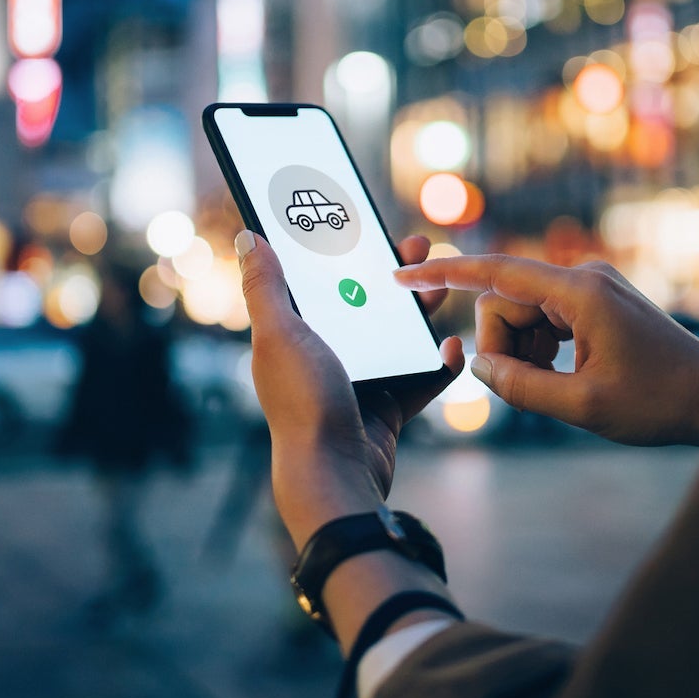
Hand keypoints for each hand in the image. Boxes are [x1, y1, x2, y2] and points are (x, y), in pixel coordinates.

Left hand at [237, 231, 463, 547]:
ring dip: (419, 311)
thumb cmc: (303, 404)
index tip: (364, 222)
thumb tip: (246, 237)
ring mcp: (357, 382)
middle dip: (390, 275)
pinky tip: (452, 346)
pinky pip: (419, 378)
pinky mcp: (386, 409)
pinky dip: (438, 364)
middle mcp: (323, 356)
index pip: (317, 281)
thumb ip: (265, 287)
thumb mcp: (280, 335)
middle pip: (362, 303)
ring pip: (395, 336)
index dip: (339, 250)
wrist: (336, 475)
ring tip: (441, 289)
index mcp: (292, 336)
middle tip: (417, 247)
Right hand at [395, 254, 698, 445]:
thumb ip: (521, 387)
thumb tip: (479, 367)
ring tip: (557, 387)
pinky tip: (565, 377)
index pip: (496, 272)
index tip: (403, 274)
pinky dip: (540, 349)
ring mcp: (591, 289)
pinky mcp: (597, 304)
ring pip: (523, 314)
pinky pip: (545, 320)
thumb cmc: (659, 403)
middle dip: (501, 344)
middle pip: (505, 300)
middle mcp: (583, 278)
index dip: (444, 274)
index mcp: (579, 293)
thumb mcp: (583, 407)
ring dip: (522, 352)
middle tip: (529, 388)